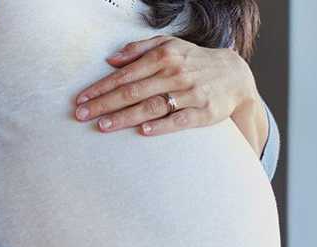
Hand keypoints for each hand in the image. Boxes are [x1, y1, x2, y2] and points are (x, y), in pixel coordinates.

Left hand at [73, 36, 266, 154]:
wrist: (235, 76)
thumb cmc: (193, 62)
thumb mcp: (169, 46)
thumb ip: (139, 49)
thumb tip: (111, 59)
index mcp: (163, 57)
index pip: (125, 75)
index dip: (101, 88)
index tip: (81, 99)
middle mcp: (174, 74)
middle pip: (133, 91)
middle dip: (105, 104)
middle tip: (82, 115)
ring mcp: (190, 93)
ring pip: (152, 106)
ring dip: (125, 117)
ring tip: (103, 126)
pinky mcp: (204, 112)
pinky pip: (180, 119)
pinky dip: (162, 125)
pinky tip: (143, 130)